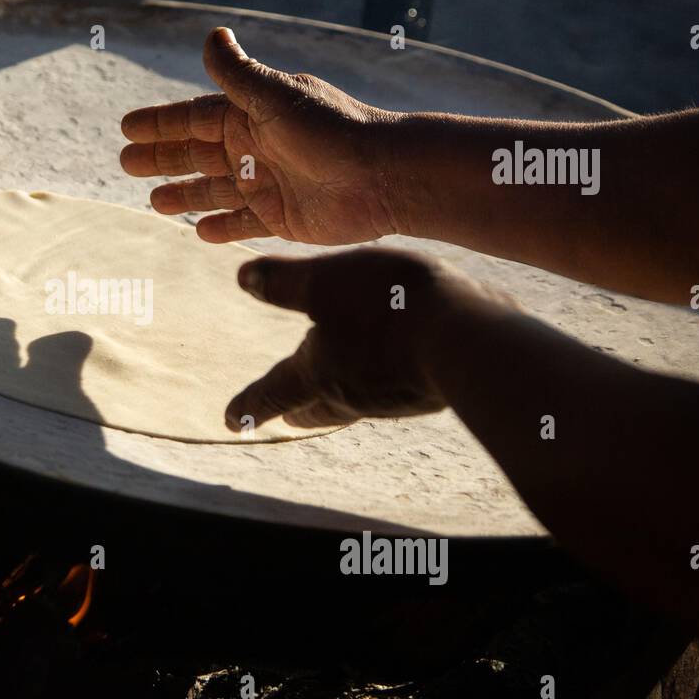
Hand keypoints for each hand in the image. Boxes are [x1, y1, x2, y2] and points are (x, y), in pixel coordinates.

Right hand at [120, 27, 400, 244]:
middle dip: (162, 158)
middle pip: (197, 154)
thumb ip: (238, 75)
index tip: (125, 127)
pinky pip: (243, 223)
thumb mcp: (275, 97)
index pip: (192, 118)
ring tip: (154, 203)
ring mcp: (268, 184)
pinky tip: (199, 231)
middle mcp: (256, 147)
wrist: (382, 177)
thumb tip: (211, 36)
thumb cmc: (331, 131)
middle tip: (125, 163)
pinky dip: (222, 226)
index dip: (159, 123)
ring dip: (185, 195)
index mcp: (250, 115)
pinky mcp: (283, 218)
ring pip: (214, 190)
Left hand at [224, 249, 517, 429]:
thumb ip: (284, 282)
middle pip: (316, 409)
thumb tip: (244, 278)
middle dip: (299, 411)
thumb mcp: (325, 281)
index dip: (249, 405)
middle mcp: (352, 394)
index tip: (229, 419)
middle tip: (287, 417)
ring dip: (341, 399)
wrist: (469, 337)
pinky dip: (385, 381)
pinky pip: (396, 388)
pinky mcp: (430, 390)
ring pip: (357, 403)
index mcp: (316, 372)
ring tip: (338, 393)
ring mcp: (394, 398)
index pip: (271, 393)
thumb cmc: (387, 305)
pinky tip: (398, 367)